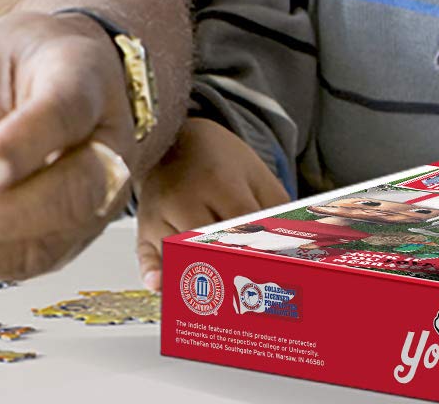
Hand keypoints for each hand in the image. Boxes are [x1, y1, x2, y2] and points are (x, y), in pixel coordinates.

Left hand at [0, 10, 138, 279]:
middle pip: (72, 195)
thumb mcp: (0, 60)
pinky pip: (23, 260)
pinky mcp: (68, 235)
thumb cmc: (29, 65)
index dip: (21, 147)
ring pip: (48, 242)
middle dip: (0, 219)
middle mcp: (107, 148)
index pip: (64, 116)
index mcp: (88, 83)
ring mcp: (96, 200)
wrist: (65, 74)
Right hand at [134, 117, 291, 286]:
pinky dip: (152, 271)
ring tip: (222, 302)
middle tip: (254, 296)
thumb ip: (276, 210)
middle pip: (206, 244)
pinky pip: (145, 253)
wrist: (175, 138)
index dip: (259, 253)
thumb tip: (295, 250)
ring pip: (177, 254)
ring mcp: (159, 212)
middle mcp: (183, 197)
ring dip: (197, 278)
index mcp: (218, 181)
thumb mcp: (256, 175)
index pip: (240, 226)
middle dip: (230, 270)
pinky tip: (160, 287)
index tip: (277, 276)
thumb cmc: (220, 161)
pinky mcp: (143, 226)